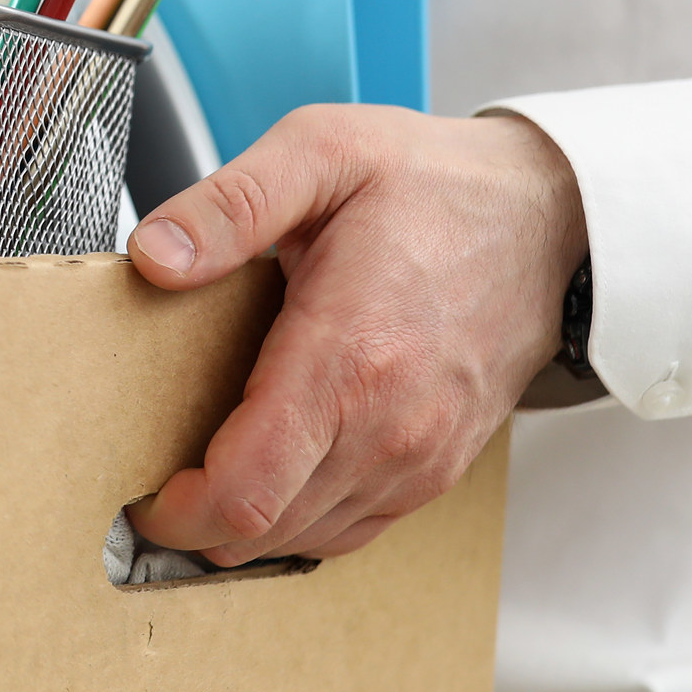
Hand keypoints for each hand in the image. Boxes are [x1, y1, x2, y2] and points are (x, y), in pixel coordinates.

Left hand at [125, 106, 584, 563]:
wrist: (552, 219)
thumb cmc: (436, 185)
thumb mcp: (322, 152)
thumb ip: (230, 205)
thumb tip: (154, 255)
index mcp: (349, 355)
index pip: (246, 490)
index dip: (176, 510)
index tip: (139, 488)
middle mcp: (390, 426)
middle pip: (264, 531)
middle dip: (194, 522)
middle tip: (151, 481)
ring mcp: (420, 457)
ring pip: (305, 539)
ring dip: (242, 524)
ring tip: (199, 475)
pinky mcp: (437, 467)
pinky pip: (352, 527)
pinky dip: (297, 518)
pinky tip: (267, 474)